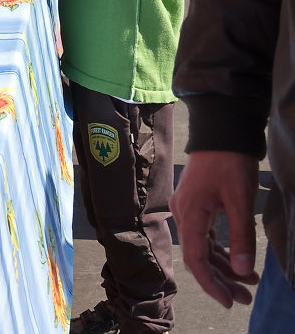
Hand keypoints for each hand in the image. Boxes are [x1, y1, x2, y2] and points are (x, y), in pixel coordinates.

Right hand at [170, 151, 260, 307]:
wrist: (220, 131)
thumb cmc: (229, 163)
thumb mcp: (240, 201)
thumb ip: (241, 237)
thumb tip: (244, 272)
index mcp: (190, 214)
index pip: (195, 260)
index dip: (211, 284)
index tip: (229, 302)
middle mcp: (184, 214)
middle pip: (199, 257)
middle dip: (222, 280)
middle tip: (246, 298)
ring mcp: (188, 209)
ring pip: (203, 247)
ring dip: (224, 267)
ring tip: (249, 283)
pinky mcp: (196, 204)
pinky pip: (205, 235)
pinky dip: (221, 250)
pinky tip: (239, 261)